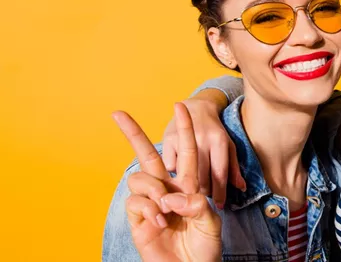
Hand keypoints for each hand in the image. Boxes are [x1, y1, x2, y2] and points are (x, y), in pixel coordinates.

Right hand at [113, 103, 221, 261]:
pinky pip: (136, 202)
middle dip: (133, 133)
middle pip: (146, 155)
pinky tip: (160, 224)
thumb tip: (173, 197)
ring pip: (139, 178)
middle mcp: (166, 190)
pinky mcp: (138, 220)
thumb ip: (198, 206)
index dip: (183, 129)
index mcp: (187, 186)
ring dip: (153, 189)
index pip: (184, 151)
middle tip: (117, 113)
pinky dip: (149, 210)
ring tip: (166, 210)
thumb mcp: (211, 222)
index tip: (179, 106)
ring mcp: (149, 204)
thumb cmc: (205, 247)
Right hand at [162, 91, 244, 209]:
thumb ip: (234, 168)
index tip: (219, 206)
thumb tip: (242, 188)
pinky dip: (174, 175)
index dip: (220, 193)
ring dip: (188, 189)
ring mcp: (184, 139)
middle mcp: (202, 140)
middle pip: (202, 178)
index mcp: (220, 141)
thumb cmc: (215, 131)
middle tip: (203, 202)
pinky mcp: (168, 140)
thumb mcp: (228, 146)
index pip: (220, 174)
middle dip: (203, 194)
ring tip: (190, 195)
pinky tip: (177, 178)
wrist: (195, 108)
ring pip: (185, 175)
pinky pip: (170, 168)